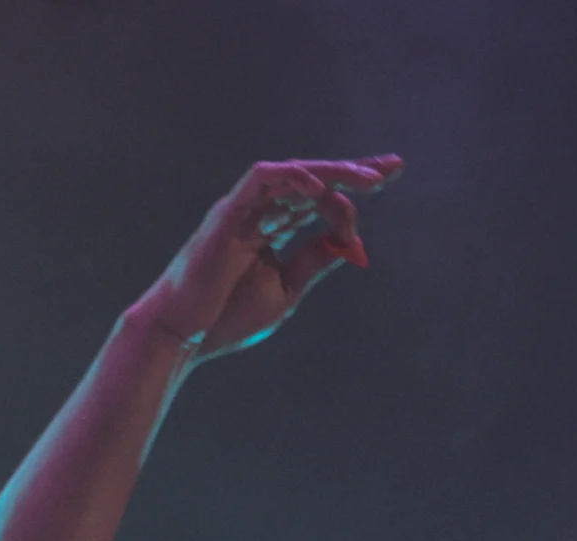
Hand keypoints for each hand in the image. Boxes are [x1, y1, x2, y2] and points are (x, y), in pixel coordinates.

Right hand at [134, 157, 401, 361]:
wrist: (184, 336)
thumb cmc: (227, 318)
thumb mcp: (287, 290)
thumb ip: (314, 262)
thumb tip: (348, 242)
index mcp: (272, 229)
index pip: (318, 199)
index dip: (352, 189)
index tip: (388, 181)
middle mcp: (259, 212)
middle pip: (312, 179)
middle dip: (352, 171)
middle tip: (391, 168)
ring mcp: (243, 209)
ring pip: (292, 175)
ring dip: (331, 173)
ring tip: (367, 178)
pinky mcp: (227, 213)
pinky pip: (261, 180)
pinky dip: (290, 178)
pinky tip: (319, 186)